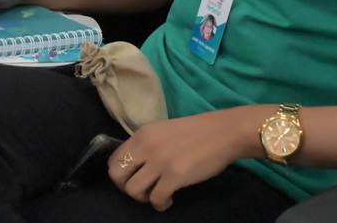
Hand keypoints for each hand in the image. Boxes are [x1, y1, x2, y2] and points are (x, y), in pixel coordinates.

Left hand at [108, 114, 242, 211]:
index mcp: (142, 134)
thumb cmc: (196, 132)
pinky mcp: (174, 176)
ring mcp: (160, 161)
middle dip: (126, 188)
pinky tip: (169, 200)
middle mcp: (146, 146)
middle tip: (142, 191)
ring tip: (157, 195)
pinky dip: (160, 204)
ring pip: (133, 190)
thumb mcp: (163, 131)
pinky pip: (156, 199)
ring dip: (143, 198)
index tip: (132, 179)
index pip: (114, 158)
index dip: (120, 174)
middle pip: (117, 175)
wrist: (223, 133)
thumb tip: (136, 165)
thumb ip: (147, 145)